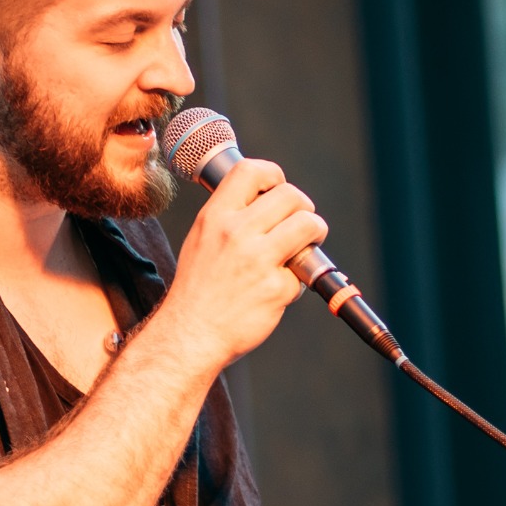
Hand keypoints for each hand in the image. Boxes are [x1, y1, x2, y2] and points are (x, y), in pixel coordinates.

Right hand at [159, 157, 327, 371]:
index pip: (251, 170)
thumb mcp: (201, 239)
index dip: (274, 175)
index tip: (279, 189)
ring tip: (305, 246)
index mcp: (216, 217)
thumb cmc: (198, 289)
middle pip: (290, 195)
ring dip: (315, 233)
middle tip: (301, 225)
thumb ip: (230, 217)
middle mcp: (236, 232)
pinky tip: (277, 290)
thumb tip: (266, 200)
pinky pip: (302, 272)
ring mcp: (258, 260)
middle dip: (304, 208)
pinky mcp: (276, 287)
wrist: (191, 335)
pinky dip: (296, 282)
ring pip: (309, 225)